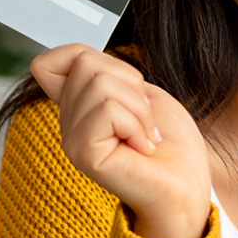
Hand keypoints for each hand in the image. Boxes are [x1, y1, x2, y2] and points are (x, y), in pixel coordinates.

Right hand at [31, 44, 211, 237]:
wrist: (188, 182)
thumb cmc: (171, 141)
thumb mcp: (140, 91)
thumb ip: (106, 72)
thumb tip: (77, 55)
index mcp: (78, 106)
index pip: (49, 62)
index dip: (86, 57)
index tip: (126, 89)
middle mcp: (67, 123)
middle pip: (86, 63)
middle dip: (130, 85)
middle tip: (143, 120)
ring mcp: (71, 140)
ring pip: (100, 84)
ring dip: (139, 109)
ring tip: (145, 137)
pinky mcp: (83, 154)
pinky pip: (108, 111)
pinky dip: (137, 125)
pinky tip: (142, 149)